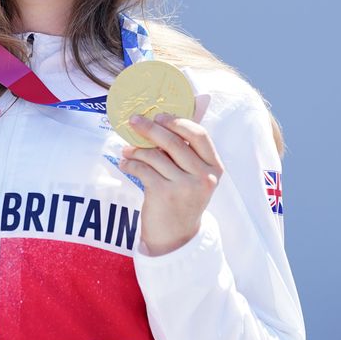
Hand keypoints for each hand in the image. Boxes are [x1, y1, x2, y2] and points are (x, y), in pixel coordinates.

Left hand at [118, 98, 222, 255]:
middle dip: (150, 128)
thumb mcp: (193, 175)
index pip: (199, 135)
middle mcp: (204, 177)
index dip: (178, 121)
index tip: (160, 115)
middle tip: (134, 120)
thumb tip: (196, 102)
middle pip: (174, 142)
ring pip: (155, 155)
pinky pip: (143, 169)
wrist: (175, 238)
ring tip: (126, 149)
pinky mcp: (165, 195)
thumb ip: (188, 147)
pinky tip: (126, 163)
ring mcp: (185, 187)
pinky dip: (131, 163)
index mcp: (215, 167)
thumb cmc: (182, 198)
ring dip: (136, 149)